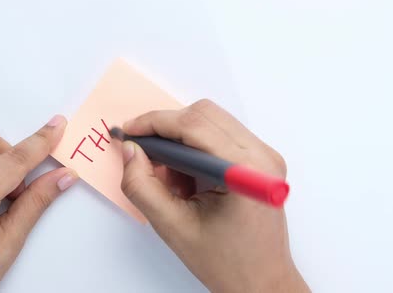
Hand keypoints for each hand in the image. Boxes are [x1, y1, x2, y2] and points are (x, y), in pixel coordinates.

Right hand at [120, 100, 309, 292]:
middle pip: (204, 115)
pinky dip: (194, 147)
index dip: (155, 123)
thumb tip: (130, 151)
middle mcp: (262, 156)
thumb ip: (142, 186)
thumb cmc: (227, 262)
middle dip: (166, 128)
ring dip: (180, 139)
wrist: (261, 281)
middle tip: (142, 152)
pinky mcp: (259, 160)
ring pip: (211, 121)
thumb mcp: (173, 227)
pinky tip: (186, 178)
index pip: (194, 126)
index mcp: (245, 171)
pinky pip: (220, 135)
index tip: (128, 130)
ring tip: (169, 176)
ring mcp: (264, 156)